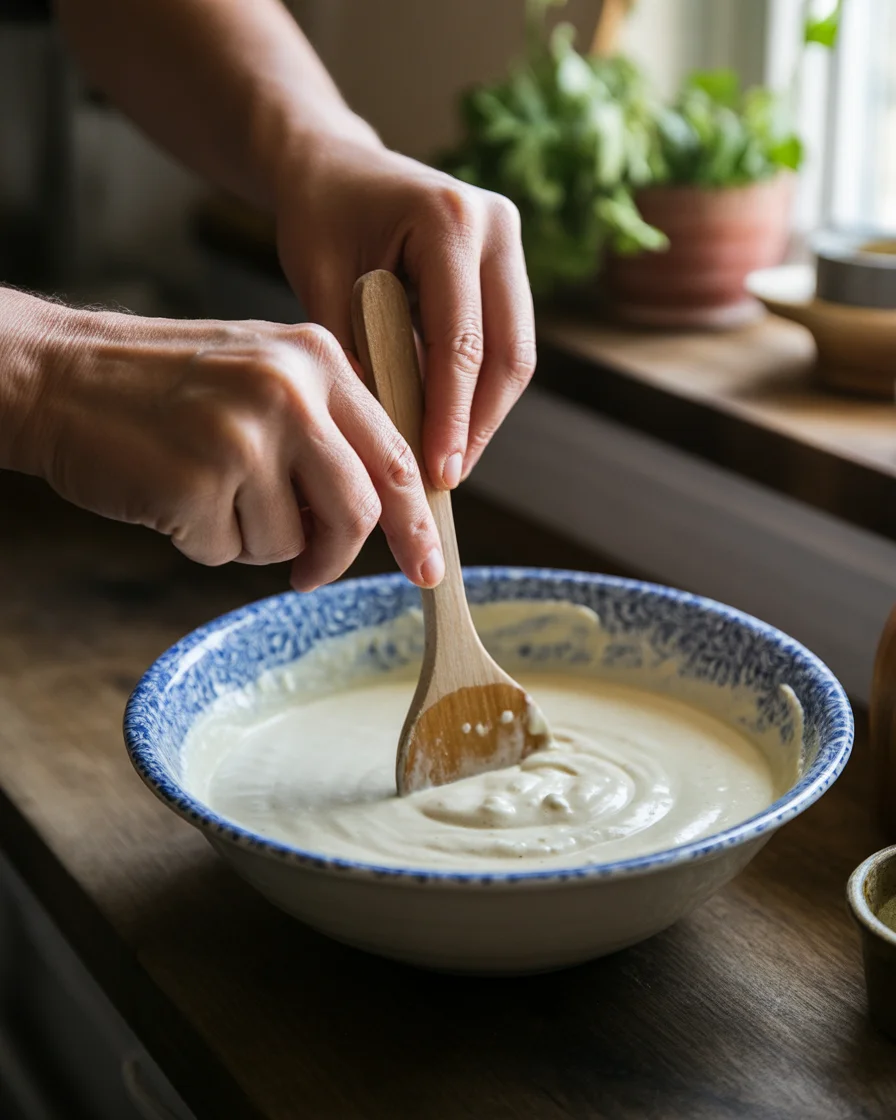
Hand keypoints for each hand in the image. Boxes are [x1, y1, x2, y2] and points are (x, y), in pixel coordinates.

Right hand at [18, 303, 441, 591]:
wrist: (60, 376)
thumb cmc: (167, 385)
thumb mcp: (264, 372)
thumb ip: (329, 427)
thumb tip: (383, 508)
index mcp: (318, 359)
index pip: (396, 456)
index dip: (416, 522)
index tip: (426, 566)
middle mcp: (290, 392)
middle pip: (359, 510)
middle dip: (336, 553)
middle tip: (309, 573)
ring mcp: (242, 437)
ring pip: (291, 541)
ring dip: (254, 540)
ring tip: (208, 493)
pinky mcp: (195, 484)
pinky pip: (228, 552)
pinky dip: (205, 542)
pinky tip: (174, 496)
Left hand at [273, 133, 536, 489]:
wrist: (333, 166)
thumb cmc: (319, 217)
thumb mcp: (321, 280)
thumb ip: (355, 351)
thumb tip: (387, 438)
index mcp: (449, 219)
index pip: (460, 340)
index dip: (451, 415)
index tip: (436, 471)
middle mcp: (496, 225)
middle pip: (509, 351)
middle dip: (479, 423)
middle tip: (448, 478)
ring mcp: (509, 243)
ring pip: (515, 352)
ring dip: (485, 413)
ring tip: (449, 461)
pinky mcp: (506, 264)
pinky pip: (504, 340)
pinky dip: (479, 389)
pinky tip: (451, 425)